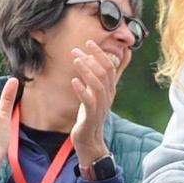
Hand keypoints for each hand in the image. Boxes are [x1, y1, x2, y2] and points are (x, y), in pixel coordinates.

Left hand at [68, 40, 121, 161]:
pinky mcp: (91, 116)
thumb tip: (93, 60)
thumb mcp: (94, 94)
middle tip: (76, 49)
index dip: (100, 53)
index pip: (109, 66)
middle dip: (91, 58)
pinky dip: (82, 90)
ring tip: (76, 60)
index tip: (88, 42)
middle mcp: (108, 96)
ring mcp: (101, 106)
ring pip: (98, 84)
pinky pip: (89, 101)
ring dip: (87, 70)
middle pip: (104, 72)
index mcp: (109, 89)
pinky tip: (74, 81)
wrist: (89, 140)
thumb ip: (95, 78)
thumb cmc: (90, 115)